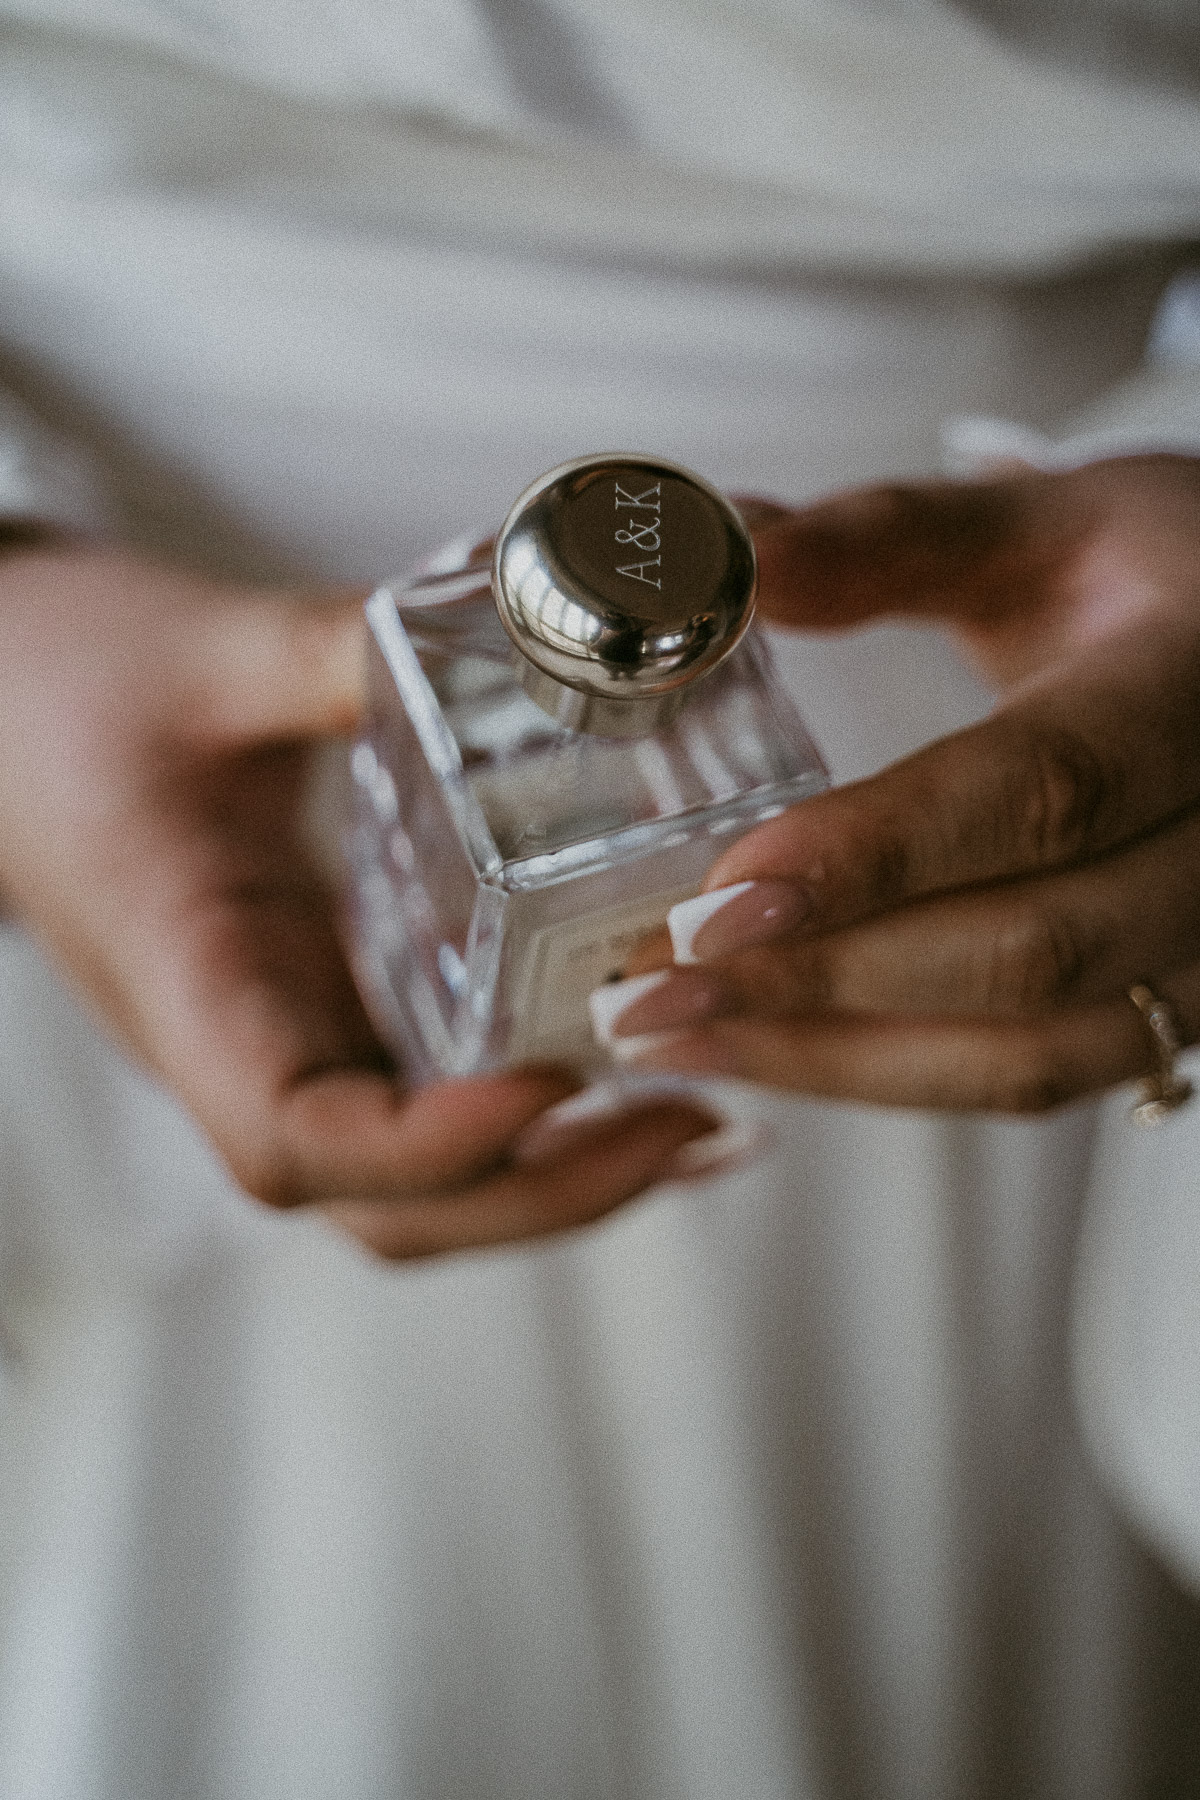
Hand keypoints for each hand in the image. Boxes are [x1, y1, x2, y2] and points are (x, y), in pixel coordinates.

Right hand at [0, 541, 716, 1252]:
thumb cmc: (65, 687)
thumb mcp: (208, 652)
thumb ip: (349, 648)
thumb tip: (526, 638)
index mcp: (186, 978)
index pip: (294, 1132)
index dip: (428, 1144)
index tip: (549, 1086)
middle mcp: (237, 1048)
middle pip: (388, 1208)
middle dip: (546, 1192)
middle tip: (697, 1120)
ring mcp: (285, 1047)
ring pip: (418, 1190)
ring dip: (559, 1181)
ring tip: (701, 1118)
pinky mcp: (325, 1018)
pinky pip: (431, 1120)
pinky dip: (538, 1132)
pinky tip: (638, 1081)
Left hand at [599, 455, 1199, 1111]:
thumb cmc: (1158, 579)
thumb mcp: (1046, 526)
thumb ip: (891, 539)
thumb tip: (735, 559)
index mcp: (1195, 691)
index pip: (1046, 790)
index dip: (880, 855)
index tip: (717, 899)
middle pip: (1030, 952)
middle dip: (818, 983)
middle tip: (646, 987)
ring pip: (1029, 1054)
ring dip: (834, 1059)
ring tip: (673, 1036)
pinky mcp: (1171, 1009)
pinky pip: (1030, 1079)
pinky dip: (885, 1078)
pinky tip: (764, 1051)